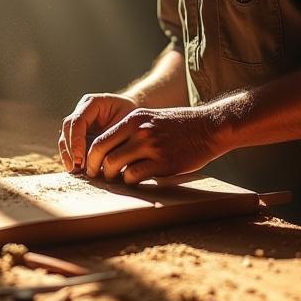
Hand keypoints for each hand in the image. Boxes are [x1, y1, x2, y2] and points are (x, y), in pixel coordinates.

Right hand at [58, 94, 138, 171]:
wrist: (133, 115)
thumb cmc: (132, 118)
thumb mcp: (127, 122)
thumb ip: (114, 136)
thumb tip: (102, 158)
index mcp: (93, 102)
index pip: (78, 121)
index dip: (76, 141)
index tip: (80, 159)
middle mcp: (81, 110)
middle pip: (68, 128)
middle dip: (70, 149)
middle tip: (76, 167)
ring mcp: (77, 121)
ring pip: (65, 137)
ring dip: (67, 154)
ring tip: (74, 171)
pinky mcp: (77, 133)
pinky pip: (69, 145)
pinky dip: (70, 157)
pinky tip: (75, 169)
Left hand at [85, 107, 220, 183]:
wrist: (209, 127)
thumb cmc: (179, 127)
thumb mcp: (151, 119)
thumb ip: (131, 132)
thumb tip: (110, 152)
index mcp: (133, 118)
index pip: (100, 139)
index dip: (91, 157)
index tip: (92, 167)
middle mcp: (138, 129)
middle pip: (101, 151)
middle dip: (95, 168)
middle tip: (98, 177)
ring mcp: (150, 145)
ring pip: (114, 164)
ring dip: (111, 177)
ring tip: (117, 181)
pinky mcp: (163, 162)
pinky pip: (135, 175)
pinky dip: (130, 182)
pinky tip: (135, 182)